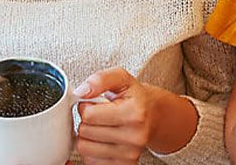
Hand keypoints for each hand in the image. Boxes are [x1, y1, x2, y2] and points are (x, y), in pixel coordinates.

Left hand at [73, 67, 199, 163]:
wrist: (154, 116)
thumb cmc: (136, 98)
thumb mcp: (121, 79)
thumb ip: (100, 79)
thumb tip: (82, 91)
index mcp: (134, 113)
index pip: (89, 115)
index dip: (85, 106)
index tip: (92, 104)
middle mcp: (134, 137)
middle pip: (85, 132)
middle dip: (86, 122)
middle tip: (98, 116)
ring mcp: (130, 154)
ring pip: (85, 149)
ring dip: (87, 137)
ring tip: (100, 128)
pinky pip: (91, 162)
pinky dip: (92, 151)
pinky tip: (103, 141)